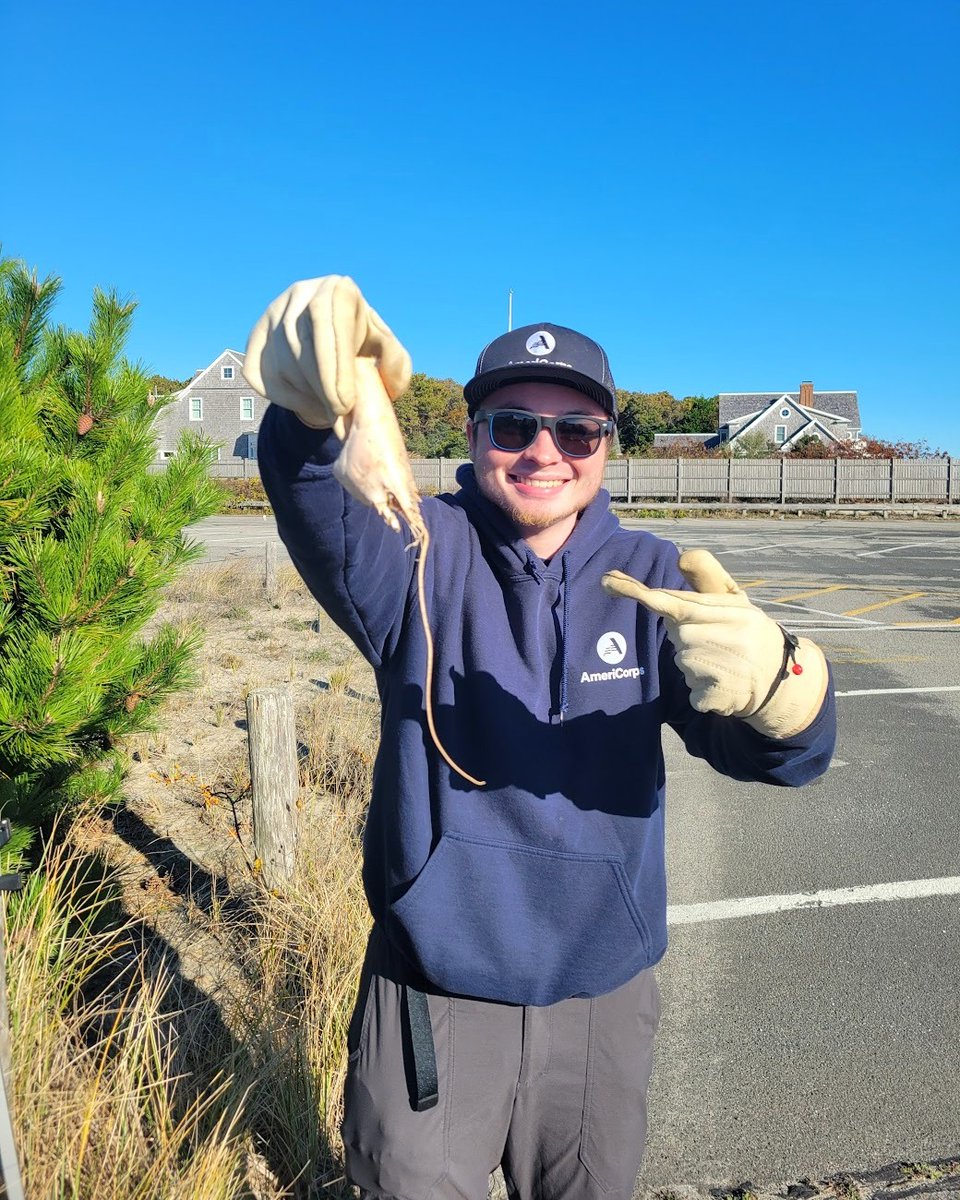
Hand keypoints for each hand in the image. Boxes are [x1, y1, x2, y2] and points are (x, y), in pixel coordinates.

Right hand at [243, 276, 411, 432]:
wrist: (335, 345)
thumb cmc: (365, 349)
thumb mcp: (388, 354)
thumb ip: (395, 364)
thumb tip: (382, 375)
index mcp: (338, 290)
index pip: (330, 321)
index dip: (336, 367)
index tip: (345, 404)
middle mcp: (302, 292)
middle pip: (301, 341)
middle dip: (320, 384)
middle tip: (337, 413)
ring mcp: (274, 311)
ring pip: (280, 357)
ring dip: (305, 391)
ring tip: (328, 408)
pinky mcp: (256, 334)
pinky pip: (257, 369)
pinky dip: (281, 394)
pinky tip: (306, 402)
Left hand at [601, 549, 828, 738]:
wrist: (782, 678)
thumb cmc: (750, 633)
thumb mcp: (737, 602)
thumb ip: (708, 578)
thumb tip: (681, 555)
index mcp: (724, 611)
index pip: (672, 600)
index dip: (637, 591)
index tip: (608, 581)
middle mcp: (717, 638)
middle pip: (675, 631)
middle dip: (689, 633)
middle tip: (720, 638)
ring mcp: (714, 669)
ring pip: (681, 660)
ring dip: (696, 661)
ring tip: (726, 661)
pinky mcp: (712, 697)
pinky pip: (692, 690)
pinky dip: (704, 689)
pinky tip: (726, 683)